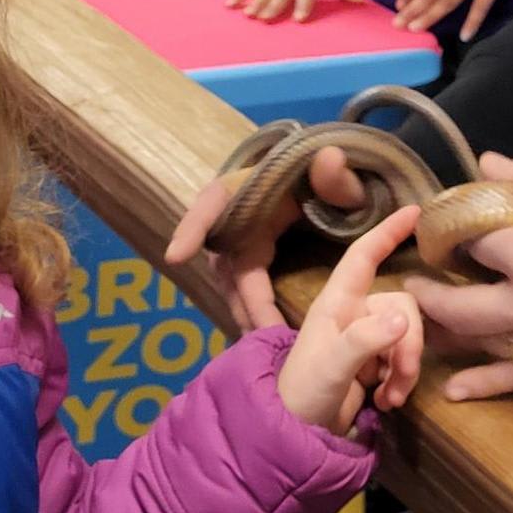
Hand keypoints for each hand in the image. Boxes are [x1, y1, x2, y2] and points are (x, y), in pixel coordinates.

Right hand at [166, 146, 367, 332]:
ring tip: (274, 353)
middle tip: (268, 337)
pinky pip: (244, 295)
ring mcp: (236, 249)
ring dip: (249, 317)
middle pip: (228, 266)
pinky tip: (276, 342)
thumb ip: (336, 175)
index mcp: (247, 191)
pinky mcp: (245, 269)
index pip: (213, 203)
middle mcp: (232, 223)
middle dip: (245, 302)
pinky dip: (255, 317)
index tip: (176, 255)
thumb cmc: (322, 180)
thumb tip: (332, 159)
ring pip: (234, 287)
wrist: (320, 191)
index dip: (193, 227)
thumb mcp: (336, 178)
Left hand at [276, 206, 426, 432]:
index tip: (416, 210)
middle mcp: (353, 314)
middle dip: (409, 344)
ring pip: (408, 336)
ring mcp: (365, 339)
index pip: (364, 256)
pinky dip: (401, 381)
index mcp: (336, 303)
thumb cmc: (302, 393)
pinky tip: (388, 402)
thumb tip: (403, 320)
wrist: (297, 434)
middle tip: (400, 378)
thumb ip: (364, 341)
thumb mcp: (331, 367)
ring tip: (391, 398)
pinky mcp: (375, 364)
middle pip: (402, 307)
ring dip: (406, 368)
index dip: (387, 231)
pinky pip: (404, 359)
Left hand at [405, 151, 512, 399]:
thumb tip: (483, 163)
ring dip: (448, 335)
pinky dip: (486, 386)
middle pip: (459, 306)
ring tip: (423, 323)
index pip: (467, 246)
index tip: (441, 231)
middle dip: (430, 294)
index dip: (449, 237)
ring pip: (483, 343)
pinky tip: (455, 390)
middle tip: (416, 281)